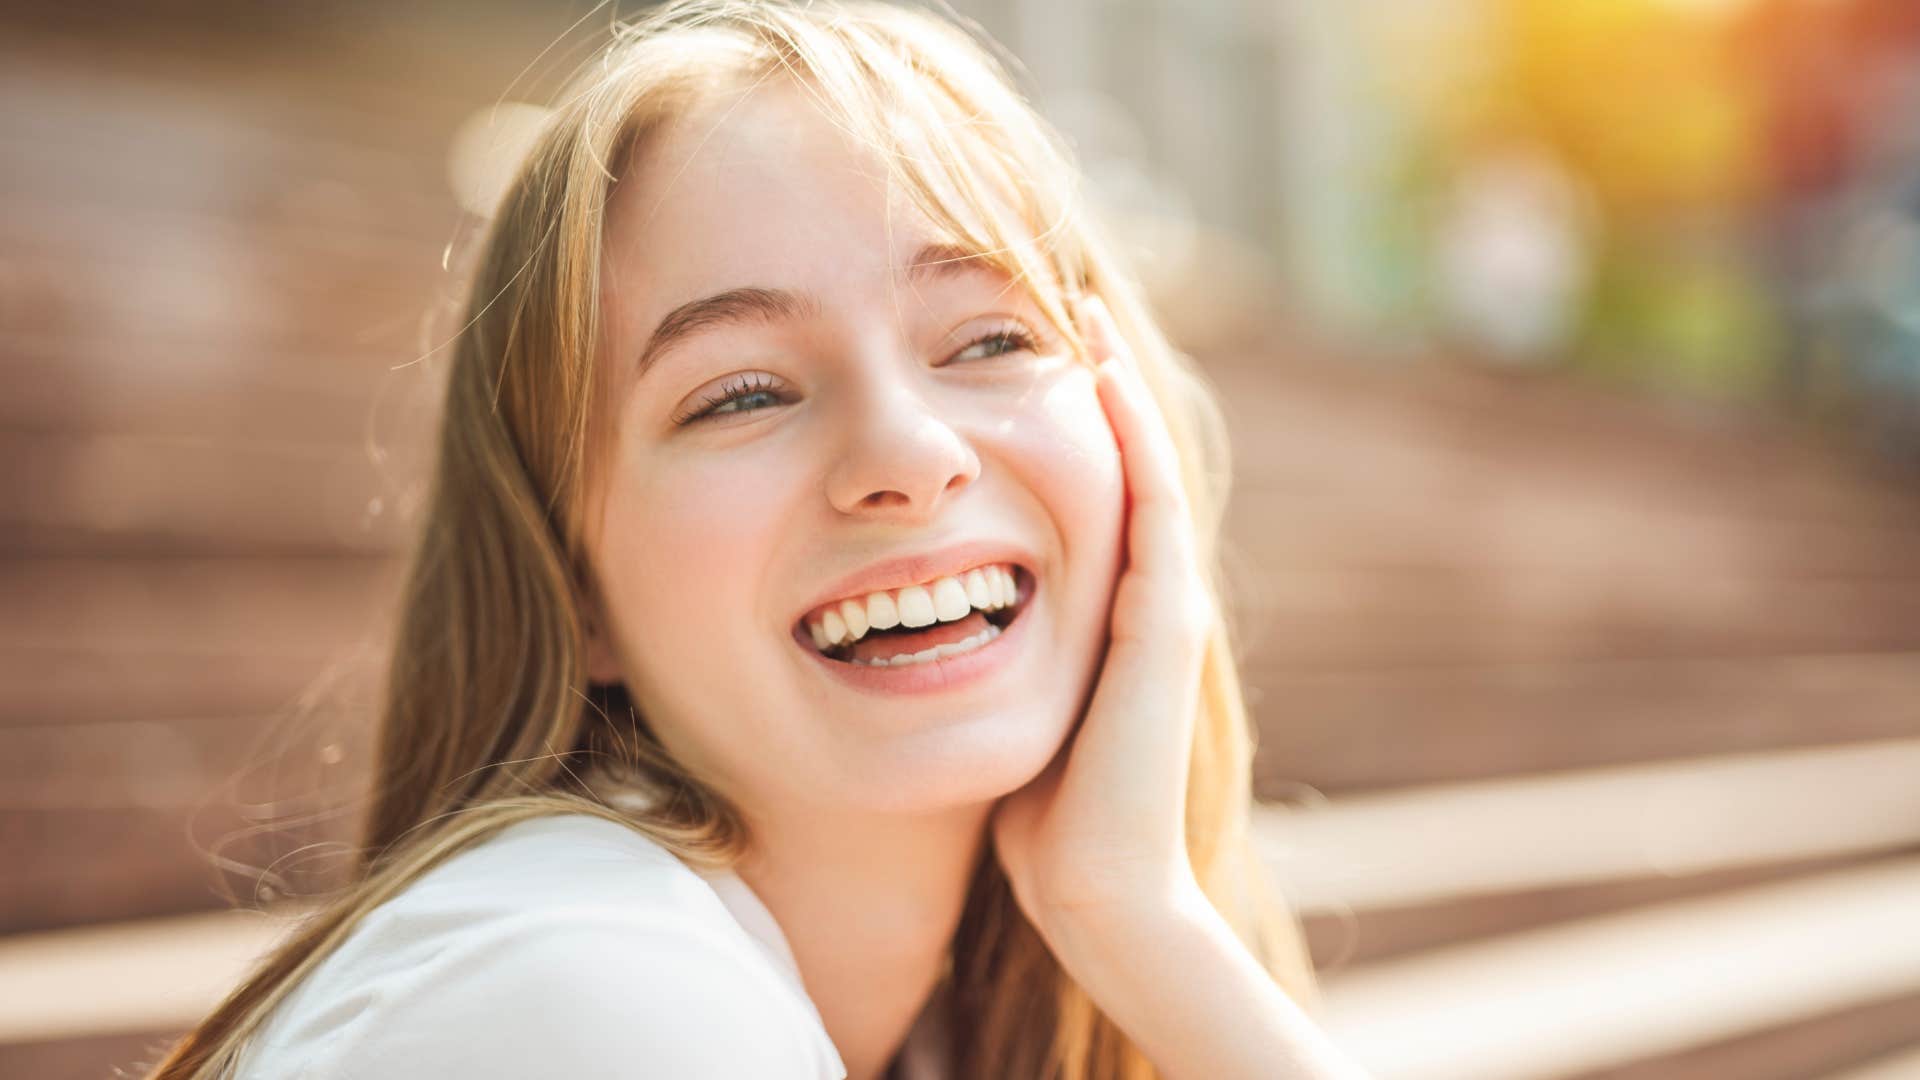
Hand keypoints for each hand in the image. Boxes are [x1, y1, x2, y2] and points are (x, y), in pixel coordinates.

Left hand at [990, 293, 1217, 935]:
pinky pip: (1151, 505)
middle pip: (1119, 463)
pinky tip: (1096, 377)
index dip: (1049, 423)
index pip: (1082, 493)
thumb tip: (918, 635)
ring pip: (1142, 467)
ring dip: (1111, 390)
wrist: (1095, 891)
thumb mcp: (1003, 711)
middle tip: (1049, 302)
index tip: (1002, 357)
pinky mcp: (1164, 623)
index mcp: (1103, 616)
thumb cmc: (1040, 819)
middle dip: (1084, 385)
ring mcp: (1161, 607)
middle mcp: (1142, 599)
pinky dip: (1129, 437)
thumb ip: (983, 662)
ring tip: (1075, 312)